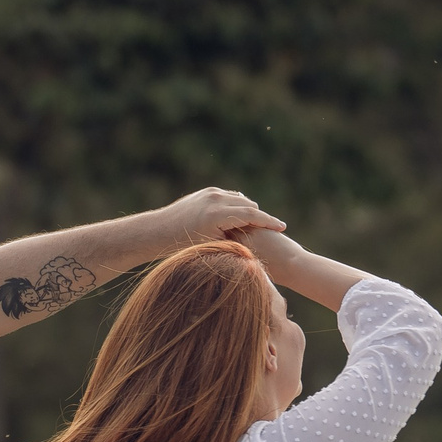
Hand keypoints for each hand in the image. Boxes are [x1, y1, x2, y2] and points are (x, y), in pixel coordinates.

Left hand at [154, 187, 284, 248]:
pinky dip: (237, 205)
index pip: (252, 215)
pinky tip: (240, 218)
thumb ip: (233, 244)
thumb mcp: (211, 248)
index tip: (282, 228)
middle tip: (272, 229)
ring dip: (249, 210)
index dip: (269, 222)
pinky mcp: (207, 191)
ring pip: (240, 199)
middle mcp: (215, 199)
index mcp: (217, 214)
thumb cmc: (183, 245)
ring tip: (258, 225)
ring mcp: (211, 192)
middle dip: (261, 217)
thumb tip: (254, 250)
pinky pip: (230, 196)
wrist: (158, 230)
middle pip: (249, 205)